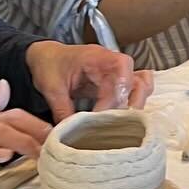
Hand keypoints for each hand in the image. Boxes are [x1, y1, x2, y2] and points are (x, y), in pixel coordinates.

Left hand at [25, 40, 151, 121]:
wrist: (46, 57)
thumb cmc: (49, 65)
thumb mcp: (51, 87)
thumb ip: (62, 109)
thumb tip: (69, 132)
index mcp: (97, 57)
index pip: (120, 71)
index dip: (116, 94)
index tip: (100, 115)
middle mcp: (113, 63)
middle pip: (138, 79)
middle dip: (133, 102)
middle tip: (119, 123)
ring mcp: (117, 73)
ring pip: (141, 85)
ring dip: (136, 103)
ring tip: (124, 122)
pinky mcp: (115, 83)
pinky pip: (135, 90)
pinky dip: (134, 103)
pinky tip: (122, 119)